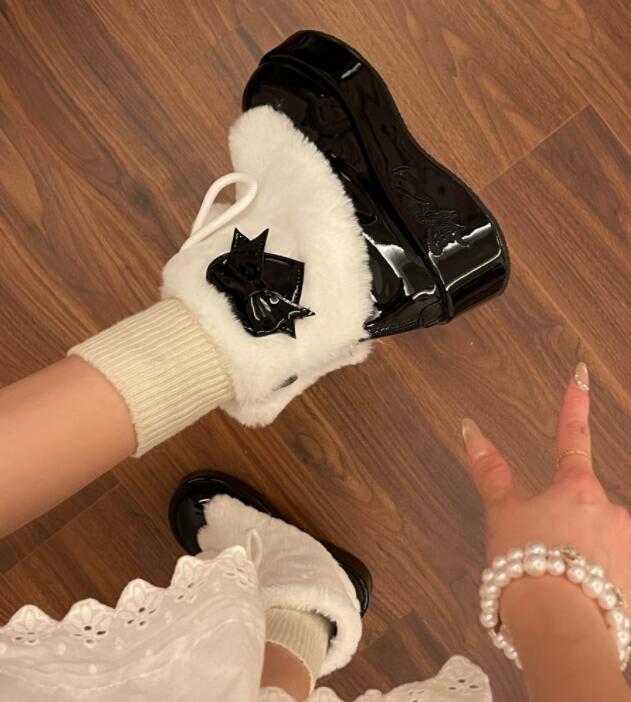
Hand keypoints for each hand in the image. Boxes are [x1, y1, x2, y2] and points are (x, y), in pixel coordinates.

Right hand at [462, 362, 630, 602]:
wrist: (559, 627)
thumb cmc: (529, 568)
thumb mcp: (503, 514)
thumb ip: (491, 472)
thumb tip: (472, 432)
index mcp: (578, 489)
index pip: (572, 436)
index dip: (573, 405)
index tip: (579, 376)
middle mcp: (611, 511)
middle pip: (580, 501)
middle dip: (560, 521)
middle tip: (536, 550)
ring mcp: (626, 546)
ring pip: (594, 538)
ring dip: (574, 553)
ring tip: (549, 580)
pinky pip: (606, 570)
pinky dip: (588, 579)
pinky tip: (570, 597)